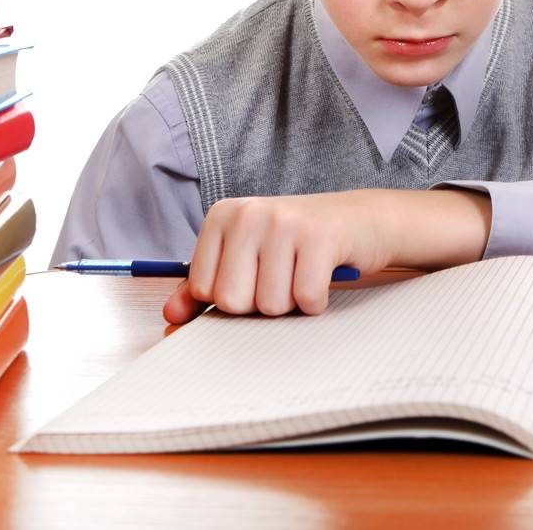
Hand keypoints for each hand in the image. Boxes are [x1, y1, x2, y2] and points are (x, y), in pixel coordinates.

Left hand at [162, 188, 491, 324]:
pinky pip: (306, 299)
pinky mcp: (321, 236)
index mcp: (223, 216)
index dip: (234, 296)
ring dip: (292, 302)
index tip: (256, 275)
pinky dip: (317, 302)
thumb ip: (205, 288)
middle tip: (283, 276)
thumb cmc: (299, 244)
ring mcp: (285, 222)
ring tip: (303, 273)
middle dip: (262, 303)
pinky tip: (324, 278)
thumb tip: (171, 318)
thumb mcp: (247, 259)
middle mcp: (250, 213)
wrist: (361, 220)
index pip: (205, 290)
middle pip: (234, 301)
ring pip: (270, 304)